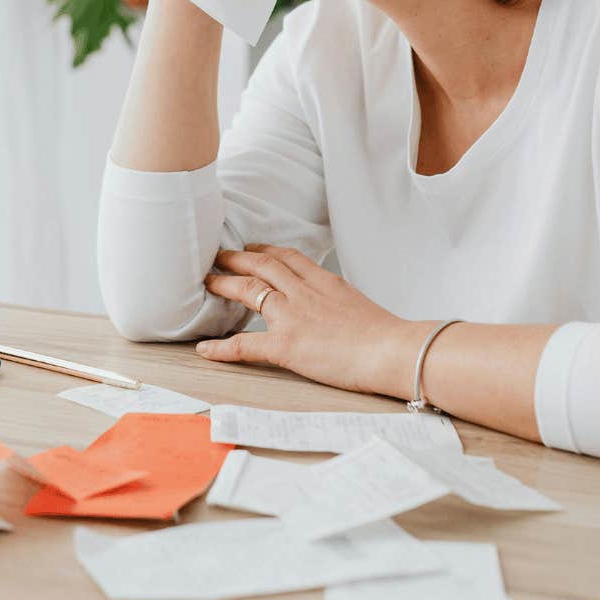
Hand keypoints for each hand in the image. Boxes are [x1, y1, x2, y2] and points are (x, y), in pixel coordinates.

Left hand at [197, 244, 421, 397]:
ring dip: (224, 284)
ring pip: (248, 290)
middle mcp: (304, 292)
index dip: (267, 251)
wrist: (393, 350)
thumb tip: (337, 309)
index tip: (253, 248)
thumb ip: (340, 302)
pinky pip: (244, 344)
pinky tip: (206, 349)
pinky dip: (222, 348)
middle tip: (218, 256)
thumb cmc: (388, 335)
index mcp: (325, 282)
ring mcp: (292, 316)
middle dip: (237, 259)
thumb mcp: (360, 305)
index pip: (290, 258)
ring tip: (207, 281)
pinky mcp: (286, 345)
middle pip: (262, 266)